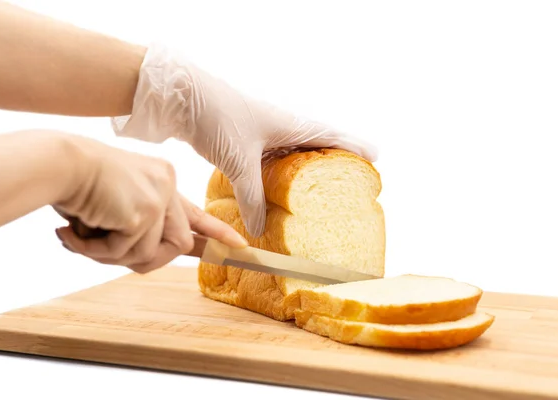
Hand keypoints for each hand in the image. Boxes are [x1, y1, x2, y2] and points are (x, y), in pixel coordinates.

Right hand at [54, 135, 247, 272]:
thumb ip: (137, 230)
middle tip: (98, 251)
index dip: (216, 233)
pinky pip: (129, 252)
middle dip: (143, 259)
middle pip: (175, 244)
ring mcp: (160, 197)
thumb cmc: (77, 185)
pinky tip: (75, 231)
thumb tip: (148, 258)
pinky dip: (97, 250)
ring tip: (80, 236)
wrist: (56, 164)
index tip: (239, 246)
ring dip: (111, 255)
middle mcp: (168, 186)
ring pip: (151, 254)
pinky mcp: (147, 211)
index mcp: (162, 182)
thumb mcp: (115, 206)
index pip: (195, 213)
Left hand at [111, 44, 377, 237]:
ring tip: (319, 192)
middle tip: (349, 183)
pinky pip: (271, 162)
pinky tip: (278, 190)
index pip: (332, 136)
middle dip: (333, 163)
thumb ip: (252, 198)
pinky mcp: (245, 141)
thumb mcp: (239, 162)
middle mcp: (281, 127)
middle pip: (316, 146)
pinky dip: (279, 176)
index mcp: (291, 125)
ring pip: (293, 156)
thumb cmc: (218, 119)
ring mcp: (263, 133)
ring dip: (304, 172)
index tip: (375, 158)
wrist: (181, 98)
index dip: (354, 148)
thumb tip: (260, 230)